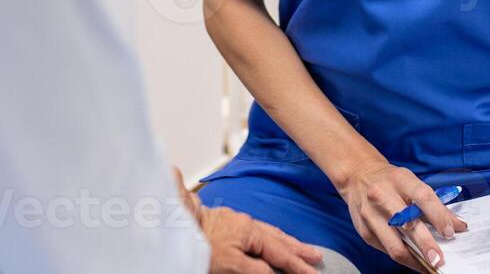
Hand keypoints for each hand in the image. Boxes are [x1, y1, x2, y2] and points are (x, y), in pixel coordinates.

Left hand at [173, 168, 323, 273]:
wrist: (173, 224)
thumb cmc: (198, 244)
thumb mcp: (231, 264)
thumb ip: (256, 269)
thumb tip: (274, 272)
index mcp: (250, 232)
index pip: (281, 253)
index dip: (298, 265)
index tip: (314, 273)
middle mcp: (247, 224)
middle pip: (279, 239)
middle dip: (298, 250)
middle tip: (316, 258)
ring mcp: (236, 222)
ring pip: (268, 232)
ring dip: (286, 241)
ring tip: (299, 247)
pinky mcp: (226, 222)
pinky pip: (255, 229)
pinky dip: (269, 235)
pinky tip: (267, 237)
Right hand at [337, 159, 467, 270]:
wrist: (357, 175)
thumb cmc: (390, 180)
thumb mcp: (411, 182)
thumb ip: (434, 204)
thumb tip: (457, 225)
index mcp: (399, 179)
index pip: (422, 197)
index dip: (438, 216)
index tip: (450, 232)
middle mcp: (382, 195)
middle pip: (407, 224)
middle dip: (425, 245)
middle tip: (439, 259)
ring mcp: (371, 215)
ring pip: (394, 244)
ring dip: (414, 259)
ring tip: (428, 266)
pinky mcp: (364, 231)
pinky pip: (386, 250)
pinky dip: (403, 258)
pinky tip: (414, 261)